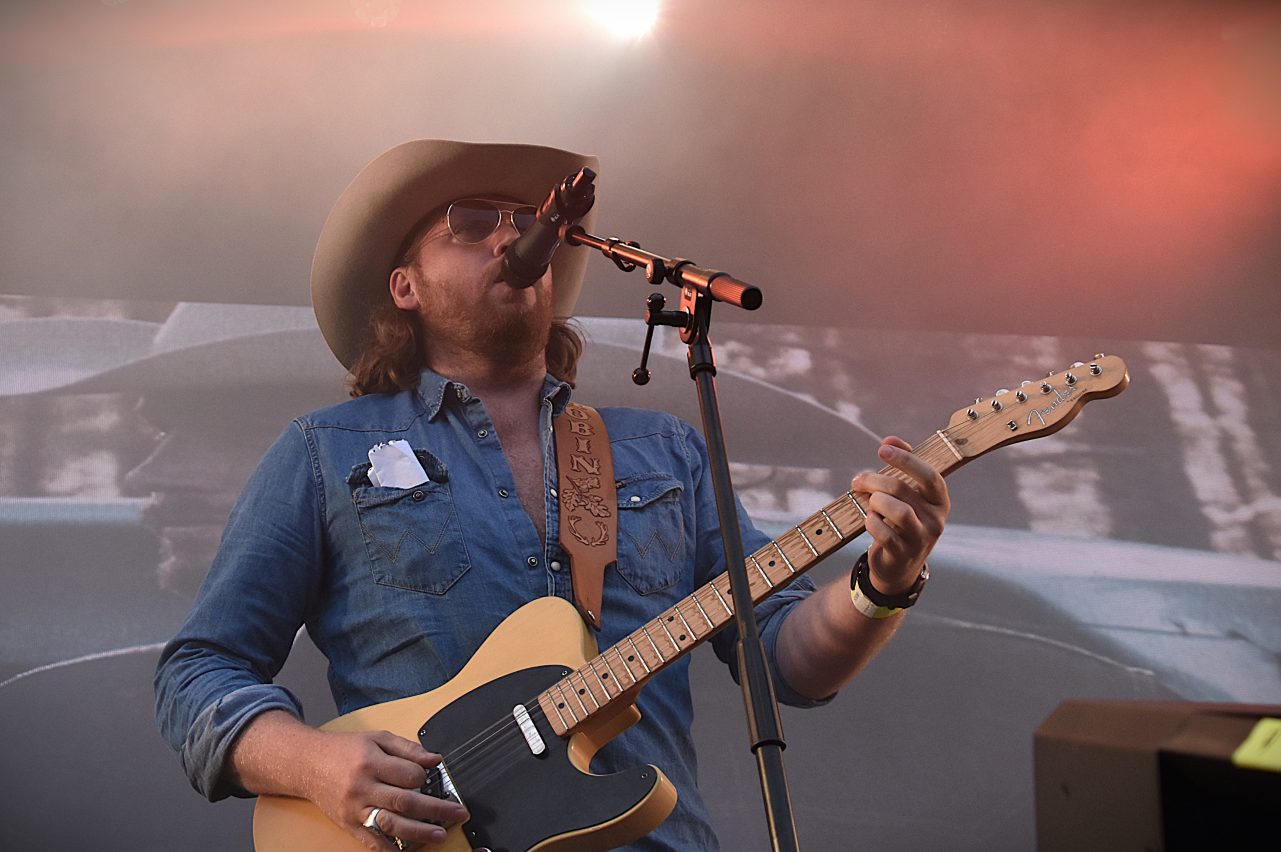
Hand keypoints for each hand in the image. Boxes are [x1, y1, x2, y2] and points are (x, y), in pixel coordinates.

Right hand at [302, 729, 468, 849]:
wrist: (307, 764)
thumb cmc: (344, 750)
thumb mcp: (377, 738)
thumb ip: (408, 748)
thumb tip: (435, 759)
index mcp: (371, 762)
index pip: (408, 774)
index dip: (425, 777)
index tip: (432, 778)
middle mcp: (362, 787)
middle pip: (405, 802)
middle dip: (436, 810)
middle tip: (457, 813)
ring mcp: (355, 808)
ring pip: (391, 823)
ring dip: (419, 832)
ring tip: (439, 835)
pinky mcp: (348, 824)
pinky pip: (371, 841)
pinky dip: (389, 849)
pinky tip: (405, 851)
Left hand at [850, 436, 949, 593]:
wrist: (899, 566)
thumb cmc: (902, 522)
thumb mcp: (909, 496)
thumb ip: (903, 466)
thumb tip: (889, 440)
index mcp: (940, 501)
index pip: (929, 475)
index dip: (906, 459)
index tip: (883, 448)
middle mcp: (935, 520)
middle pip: (901, 489)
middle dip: (874, 480)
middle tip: (858, 480)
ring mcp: (921, 538)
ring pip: (895, 510)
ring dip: (874, 501)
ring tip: (868, 503)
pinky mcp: (903, 553)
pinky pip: (883, 532)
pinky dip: (870, 522)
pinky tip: (869, 520)